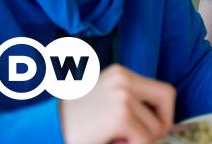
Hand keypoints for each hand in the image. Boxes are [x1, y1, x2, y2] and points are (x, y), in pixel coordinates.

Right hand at [59, 64, 174, 143]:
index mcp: (120, 74)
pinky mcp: (119, 116)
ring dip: (141, 140)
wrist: (44, 129)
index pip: (163, 91)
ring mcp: (122, 96)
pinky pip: (144, 139)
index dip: (165, 112)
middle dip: (161, 125)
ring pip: (155, 126)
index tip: (156, 128)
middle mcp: (123, 80)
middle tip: (143, 139)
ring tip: (117, 140)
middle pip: (167, 99)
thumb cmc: (73, 121)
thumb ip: (130, 104)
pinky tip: (112, 143)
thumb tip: (163, 124)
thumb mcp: (105, 102)